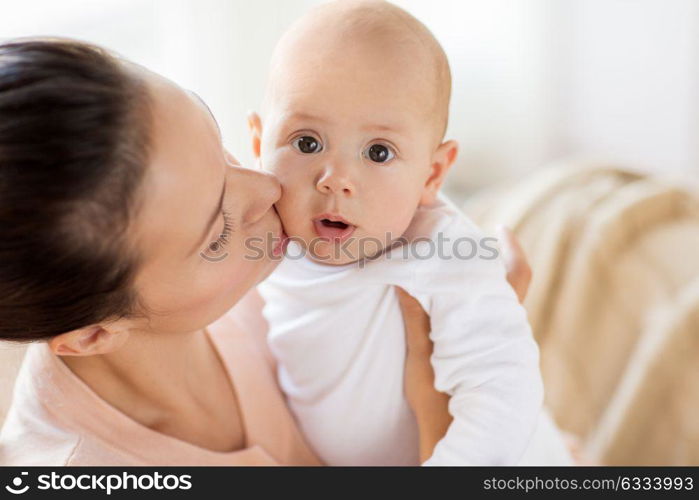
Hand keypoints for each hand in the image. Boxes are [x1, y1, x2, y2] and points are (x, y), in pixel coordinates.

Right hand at [399, 227, 531, 462]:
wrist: (461, 441)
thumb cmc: (441, 404)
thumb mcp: (423, 357)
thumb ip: (417, 317)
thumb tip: (405, 279)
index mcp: (496, 326)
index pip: (516, 278)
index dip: (512, 251)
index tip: (500, 228)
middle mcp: (507, 333)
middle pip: (510, 284)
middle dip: (491, 260)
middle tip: (465, 240)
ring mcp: (502, 346)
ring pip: (501, 302)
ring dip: (482, 281)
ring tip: (454, 263)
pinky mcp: (492, 358)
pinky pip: (491, 320)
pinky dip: (475, 302)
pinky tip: (453, 299)